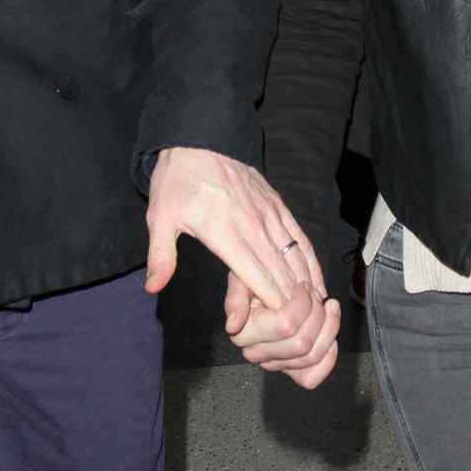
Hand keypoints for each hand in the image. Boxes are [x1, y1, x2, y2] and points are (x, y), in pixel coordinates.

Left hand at [145, 145, 328, 308]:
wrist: (200, 138)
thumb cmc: (178, 180)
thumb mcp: (160, 217)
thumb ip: (161, 255)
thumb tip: (152, 287)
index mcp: (224, 231)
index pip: (254, 274)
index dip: (269, 302)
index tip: (277, 326)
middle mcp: (253, 225)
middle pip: (280, 272)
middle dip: (290, 305)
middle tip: (296, 332)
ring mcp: (269, 215)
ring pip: (295, 258)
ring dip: (305, 288)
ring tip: (313, 316)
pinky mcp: (278, 207)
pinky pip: (301, 239)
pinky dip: (310, 263)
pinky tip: (318, 284)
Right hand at [226, 278, 338, 389]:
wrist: (266, 288)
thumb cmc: (256, 282)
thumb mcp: (242, 280)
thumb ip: (235, 299)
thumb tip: (233, 325)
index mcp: (244, 333)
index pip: (287, 325)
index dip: (303, 303)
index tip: (303, 287)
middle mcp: (256, 352)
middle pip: (302, 343)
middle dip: (318, 314)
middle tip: (317, 297)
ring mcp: (273, 363)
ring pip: (311, 357)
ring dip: (329, 329)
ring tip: (330, 308)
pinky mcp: (289, 370)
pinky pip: (310, 378)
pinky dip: (327, 360)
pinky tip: (330, 338)